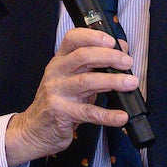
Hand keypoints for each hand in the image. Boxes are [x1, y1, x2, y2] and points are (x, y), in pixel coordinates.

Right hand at [5, 27, 140, 166]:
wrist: (35, 129)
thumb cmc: (59, 101)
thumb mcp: (75, 78)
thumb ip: (96, 64)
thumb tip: (121, 48)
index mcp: (60, 60)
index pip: (72, 39)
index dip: (93, 36)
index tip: (112, 41)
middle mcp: (56, 73)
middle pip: (83, 57)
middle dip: (109, 57)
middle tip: (127, 63)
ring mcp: (57, 92)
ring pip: (86, 81)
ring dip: (112, 81)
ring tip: (131, 83)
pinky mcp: (61, 113)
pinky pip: (88, 112)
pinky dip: (107, 115)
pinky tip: (121, 116)